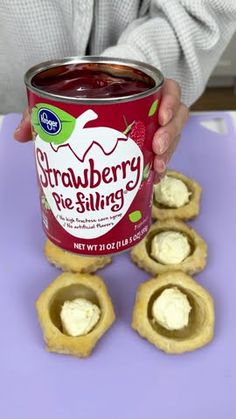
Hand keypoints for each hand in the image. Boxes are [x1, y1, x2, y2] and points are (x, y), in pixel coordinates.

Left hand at [14, 78, 188, 172]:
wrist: (96, 110)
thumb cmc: (85, 101)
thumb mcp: (64, 102)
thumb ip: (44, 113)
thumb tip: (20, 134)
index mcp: (139, 91)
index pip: (169, 90)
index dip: (171, 102)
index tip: (162, 116)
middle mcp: (152, 110)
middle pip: (176, 119)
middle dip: (171, 136)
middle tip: (157, 150)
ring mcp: (153, 130)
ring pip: (173, 139)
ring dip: (168, 155)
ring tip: (156, 169)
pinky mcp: (151, 148)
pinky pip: (163, 157)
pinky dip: (159, 169)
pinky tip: (152, 180)